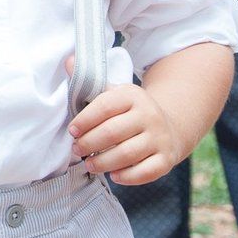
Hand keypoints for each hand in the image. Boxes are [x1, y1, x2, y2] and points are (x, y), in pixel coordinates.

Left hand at [70, 83, 193, 184]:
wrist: (168, 125)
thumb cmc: (128, 111)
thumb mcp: (113, 92)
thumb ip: (89, 80)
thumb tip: (68, 60)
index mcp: (132, 95)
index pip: (104, 106)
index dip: (84, 120)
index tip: (72, 131)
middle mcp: (148, 115)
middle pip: (113, 132)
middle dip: (89, 143)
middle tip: (76, 150)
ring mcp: (160, 137)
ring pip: (127, 154)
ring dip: (103, 162)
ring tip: (90, 164)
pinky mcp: (167, 159)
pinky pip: (146, 171)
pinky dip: (128, 176)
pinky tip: (114, 175)